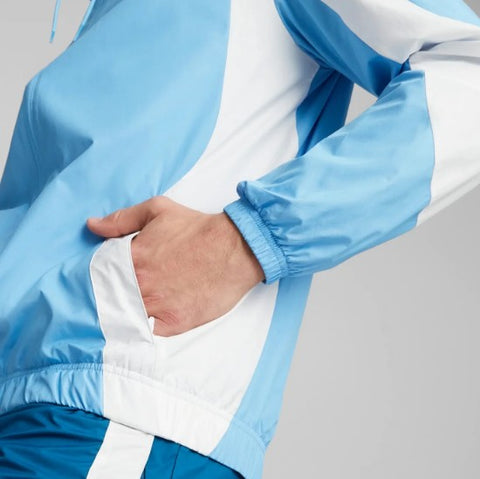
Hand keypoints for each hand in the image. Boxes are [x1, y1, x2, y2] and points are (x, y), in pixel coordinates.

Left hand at [86, 195, 264, 336]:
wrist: (235, 248)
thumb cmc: (198, 229)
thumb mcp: (158, 210)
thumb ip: (122, 219)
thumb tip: (93, 225)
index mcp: (132, 258)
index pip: (100, 274)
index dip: (101, 276)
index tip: (106, 277)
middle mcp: (141, 285)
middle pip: (112, 298)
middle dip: (113, 296)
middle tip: (124, 291)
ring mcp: (157, 306)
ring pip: (128, 316)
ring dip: (129, 312)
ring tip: (138, 305)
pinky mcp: (175, 323)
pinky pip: (150, 331)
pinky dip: (149, 325)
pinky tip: (154, 315)